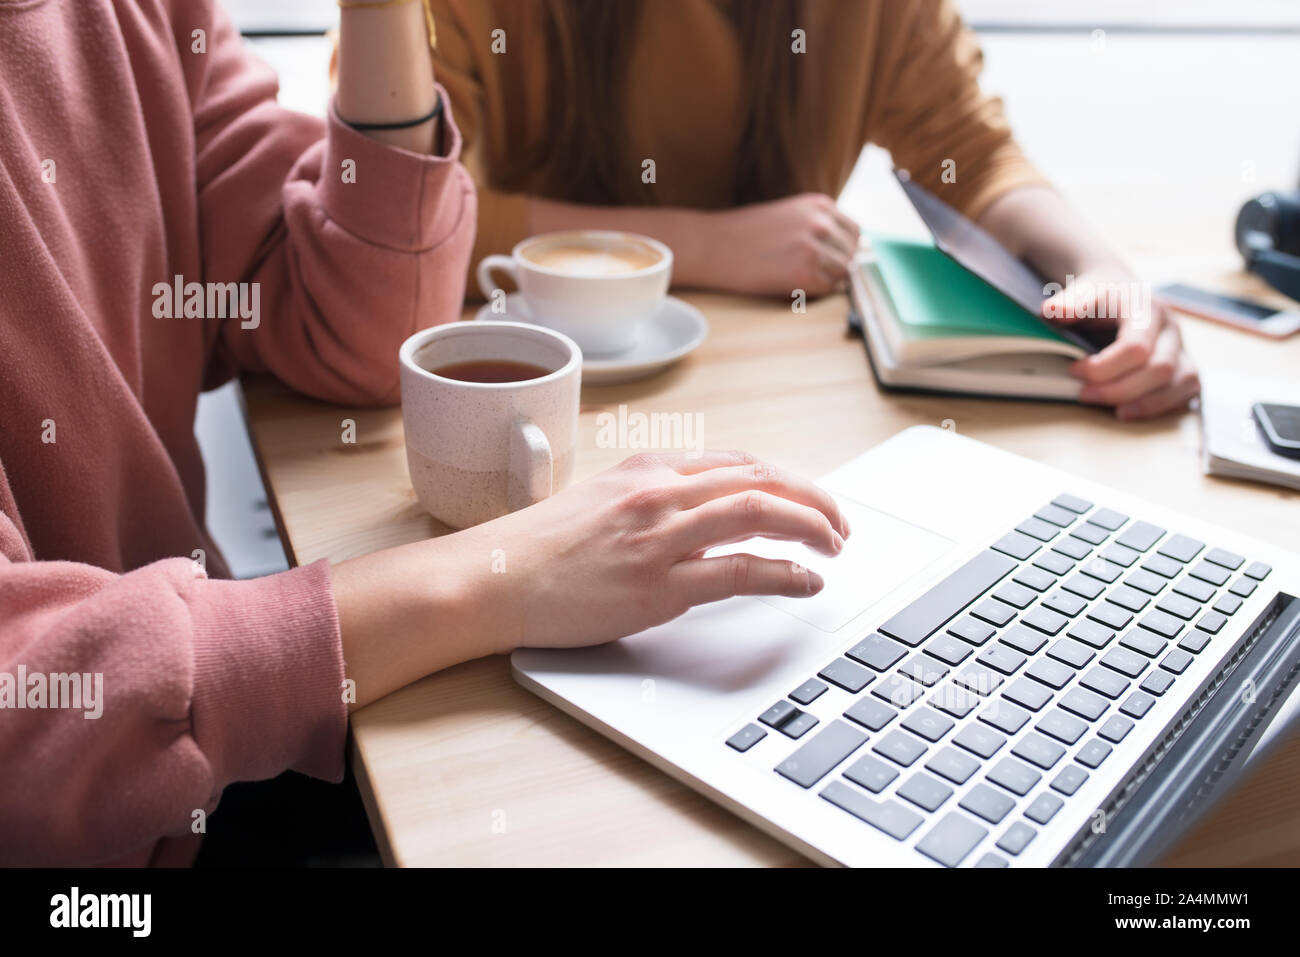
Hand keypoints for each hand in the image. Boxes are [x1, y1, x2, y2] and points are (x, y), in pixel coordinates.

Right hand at [333, 451, 849, 705]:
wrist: (492, 579)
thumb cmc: (536, 549)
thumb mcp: (598, 501)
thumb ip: (649, 498)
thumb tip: (696, 510)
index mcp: (646, 470)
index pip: (737, 461)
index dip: (786, 479)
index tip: (808, 497)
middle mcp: (659, 493)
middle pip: (760, 478)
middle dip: (813, 498)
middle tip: (840, 523)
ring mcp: (659, 536)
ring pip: (759, 511)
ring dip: (811, 526)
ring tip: (835, 545)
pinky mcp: (657, 584)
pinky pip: (740, 569)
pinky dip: (785, 572)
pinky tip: (806, 580)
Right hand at [702, 193, 860, 297]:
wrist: (711, 245)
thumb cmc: (744, 233)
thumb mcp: (789, 215)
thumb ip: (817, 226)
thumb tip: (844, 251)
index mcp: (819, 204)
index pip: (855, 232)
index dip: (845, 250)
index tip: (831, 260)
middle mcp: (821, 223)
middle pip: (852, 254)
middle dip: (838, 267)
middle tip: (812, 275)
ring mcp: (814, 248)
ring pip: (843, 274)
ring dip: (826, 281)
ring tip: (799, 279)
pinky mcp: (804, 273)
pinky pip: (827, 290)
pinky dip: (814, 292)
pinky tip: (792, 286)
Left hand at [1043, 269, 1199, 418]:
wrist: (1122, 291)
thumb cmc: (1103, 296)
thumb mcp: (1084, 291)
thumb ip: (1070, 301)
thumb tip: (1053, 310)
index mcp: (1148, 308)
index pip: (1136, 346)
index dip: (1104, 366)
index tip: (1074, 370)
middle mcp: (1171, 328)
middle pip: (1160, 368)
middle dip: (1119, 389)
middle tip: (1084, 394)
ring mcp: (1182, 347)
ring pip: (1182, 381)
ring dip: (1146, 403)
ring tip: (1114, 412)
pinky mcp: (1185, 362)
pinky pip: (1189, 388)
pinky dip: (1163, 404)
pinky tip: (1134, 410)